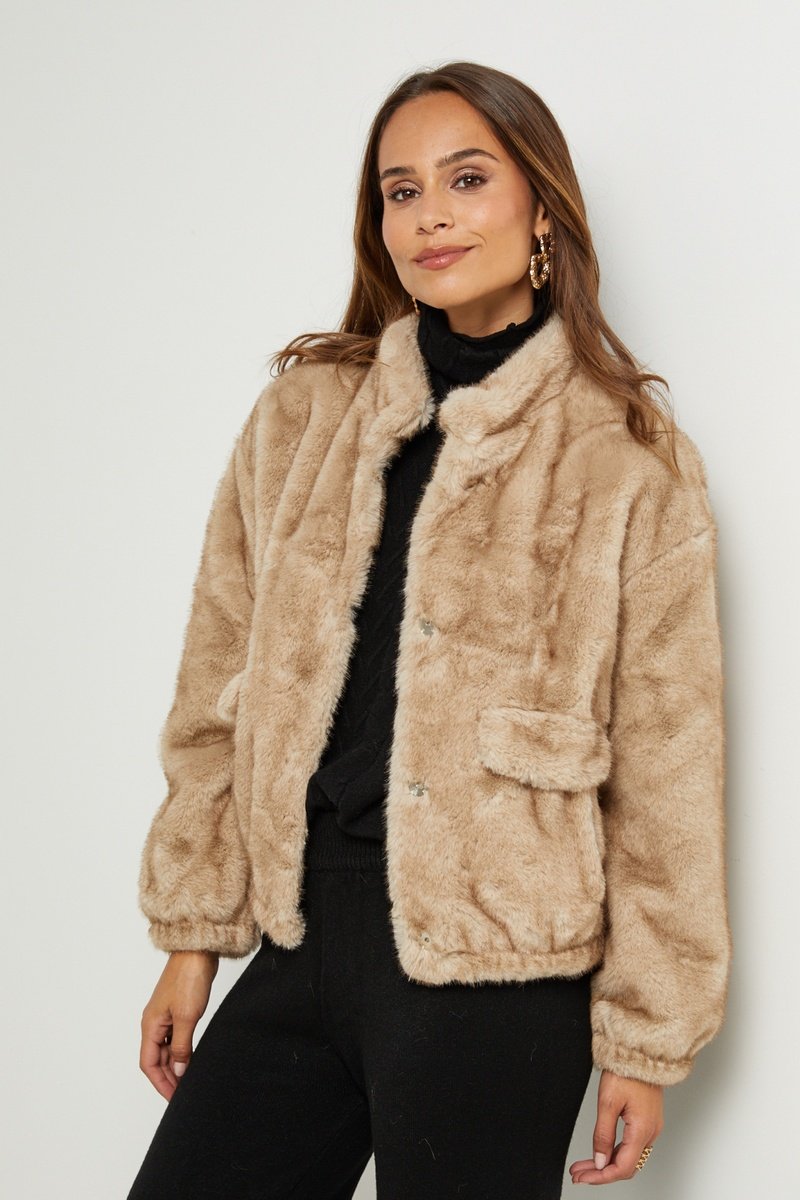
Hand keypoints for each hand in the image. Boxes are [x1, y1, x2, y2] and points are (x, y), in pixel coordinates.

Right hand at [139, 950, 218, 1100]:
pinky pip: (175, 1038)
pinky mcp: (178, 1010)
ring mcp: (165, 1016)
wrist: (197, 951)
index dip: (160, 1083)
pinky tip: (191, 1058)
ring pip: (166, 1049)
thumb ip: (181, 1047)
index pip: (149, 1064)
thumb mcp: (187, 1017)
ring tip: (188, 1081)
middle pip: (156, 1059)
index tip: (173, 1099)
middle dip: (168, 1078)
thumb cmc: (189, 979)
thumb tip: (178, 1072)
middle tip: (183, 1094)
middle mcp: (154, 1022)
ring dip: (175, 1066)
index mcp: (150, 1025)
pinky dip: (181, 1051)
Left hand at [569, 1069, 663, 1183]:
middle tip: (579, 1174)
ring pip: (629, 1157)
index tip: (582, 1178)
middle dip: (601, 1173)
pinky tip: (602, 1152)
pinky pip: (633, 1146)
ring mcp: (651, 1127)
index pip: (622, 1168)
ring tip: (584, 1165)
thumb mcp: (607, 1102)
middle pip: (626, 1166)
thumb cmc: (626, 1072)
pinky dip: (616, 1152)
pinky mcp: (648, 1121)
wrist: (641, 1052)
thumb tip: (600, 1161)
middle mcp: (650, 1133)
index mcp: (642, 1130)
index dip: (600, 1177)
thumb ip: (603, 1135)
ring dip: (607, 1163)